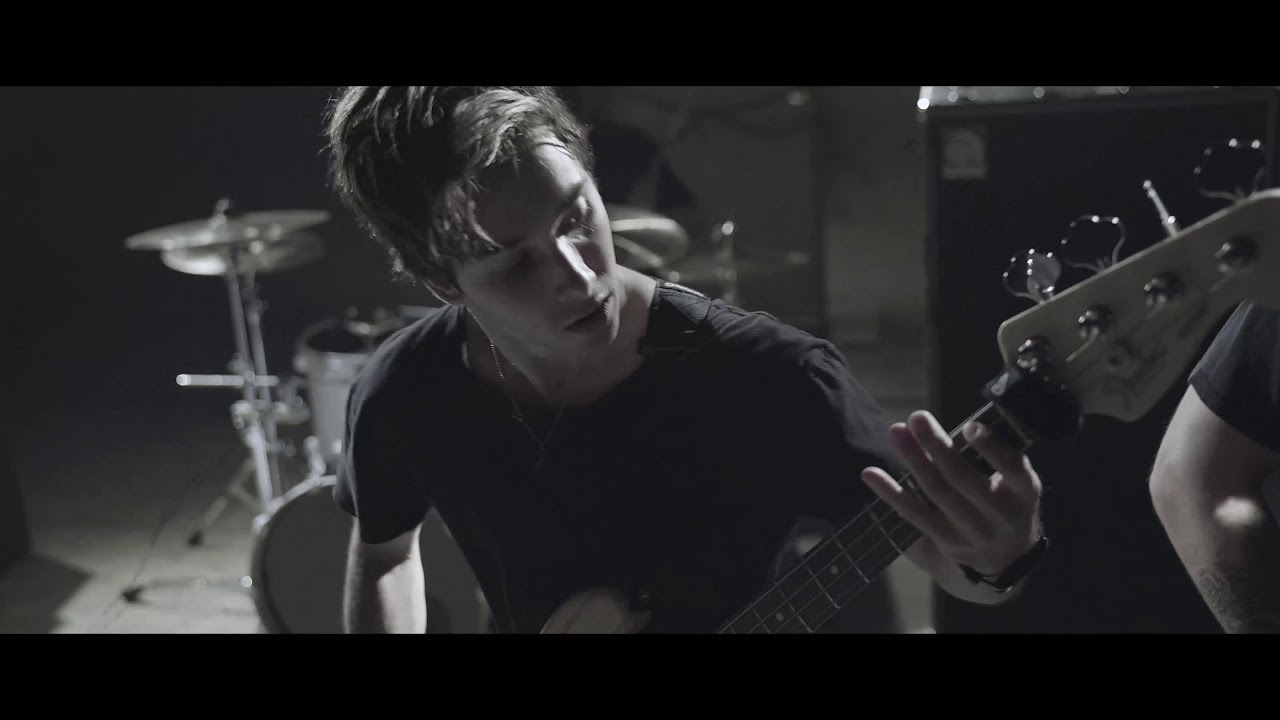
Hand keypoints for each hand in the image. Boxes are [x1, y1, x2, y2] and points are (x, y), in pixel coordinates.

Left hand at [860, 410, 1042, 576]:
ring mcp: (975, 532)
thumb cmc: (1004, 503)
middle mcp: (1003, 515)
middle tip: (917, 418)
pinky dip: (891, 493)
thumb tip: (945, 424)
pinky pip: (916, 515)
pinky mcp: (949, 543)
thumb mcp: (1014, 483)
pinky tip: (871, 474)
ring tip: (896, 432)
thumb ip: (991, 458)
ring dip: (914, 460)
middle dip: (938, 446)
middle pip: (965, 478)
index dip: (991, 448)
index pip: (1012, 467)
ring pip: (939, 493)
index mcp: (1025, 492)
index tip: (969, 426)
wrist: (1005, 562)